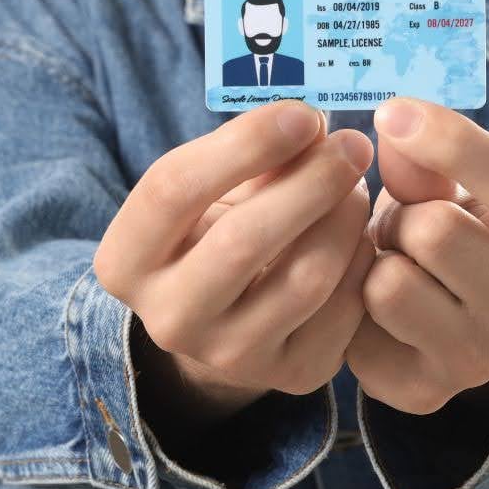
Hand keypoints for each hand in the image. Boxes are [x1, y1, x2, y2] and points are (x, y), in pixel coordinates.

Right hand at [94, 100, 375, 437]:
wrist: (228, 319)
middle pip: (243, 239)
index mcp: (127, 261)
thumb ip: (249, 156)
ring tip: (356, 186)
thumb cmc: (218, 229)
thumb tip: (312, 127)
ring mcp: (230, 356)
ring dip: (344, 219)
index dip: (245, 143)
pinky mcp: (292, 374)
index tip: (303, 113)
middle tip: (352, 145)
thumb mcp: (212, 190)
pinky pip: (345, 309)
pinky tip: (362, 234)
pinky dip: (362, 260)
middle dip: (309, 181)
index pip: (173, 189)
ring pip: (305, 278)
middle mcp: (169, 319)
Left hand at [345, 97, 488, 414]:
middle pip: (435, 231)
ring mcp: (480, 363)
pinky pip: (356, 328)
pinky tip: (374, 306)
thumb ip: (432, 160)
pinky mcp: (423, 392)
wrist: (461, 319)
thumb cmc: (466, 233)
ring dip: (377, 263)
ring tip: (396, 264)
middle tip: (408, 224)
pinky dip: (353, 305)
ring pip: (389, 284)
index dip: (448, 139)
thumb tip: (395, 126)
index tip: (391, 111)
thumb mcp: (463, 189)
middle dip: (404, 214)